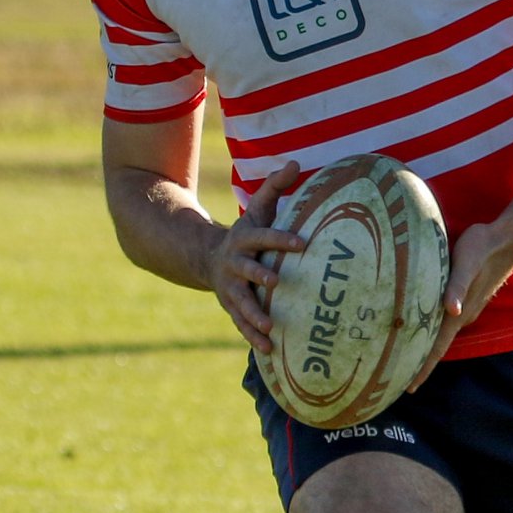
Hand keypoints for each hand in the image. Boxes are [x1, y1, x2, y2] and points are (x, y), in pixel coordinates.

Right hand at [204, 160, 304, 351]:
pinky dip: (253, 336)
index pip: (264, 237)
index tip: (302, 243)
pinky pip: (241, 323)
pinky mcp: (231, 306)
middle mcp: (236, 264)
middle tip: (276, 283)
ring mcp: (231, 287)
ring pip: (241, 302)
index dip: (281, 239)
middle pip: (247, 270)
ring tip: (270, 326)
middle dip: (259, 276)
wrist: (210, 258)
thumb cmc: (248, 232)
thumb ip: (276, 187)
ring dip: (254, 314)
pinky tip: (269, 350)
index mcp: (245, 239)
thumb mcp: (258, 208)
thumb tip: (295, 162)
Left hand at [408, 222, 512, 390]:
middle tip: (395, 379)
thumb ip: (458, 287)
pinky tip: (418, 327)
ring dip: (423, 347)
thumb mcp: (466, 263)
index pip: (438, 348)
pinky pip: (442, 320)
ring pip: (439, 334)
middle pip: (436, 346)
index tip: (409, 387)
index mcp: (459, 313)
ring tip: (402, 358)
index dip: (423, 368)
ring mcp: (464, 308)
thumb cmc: (482, 247)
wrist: (507, 239)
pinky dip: (428, 329)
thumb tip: (452, 311)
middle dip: (418, 364)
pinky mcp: (464, 298)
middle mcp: (461, 315)